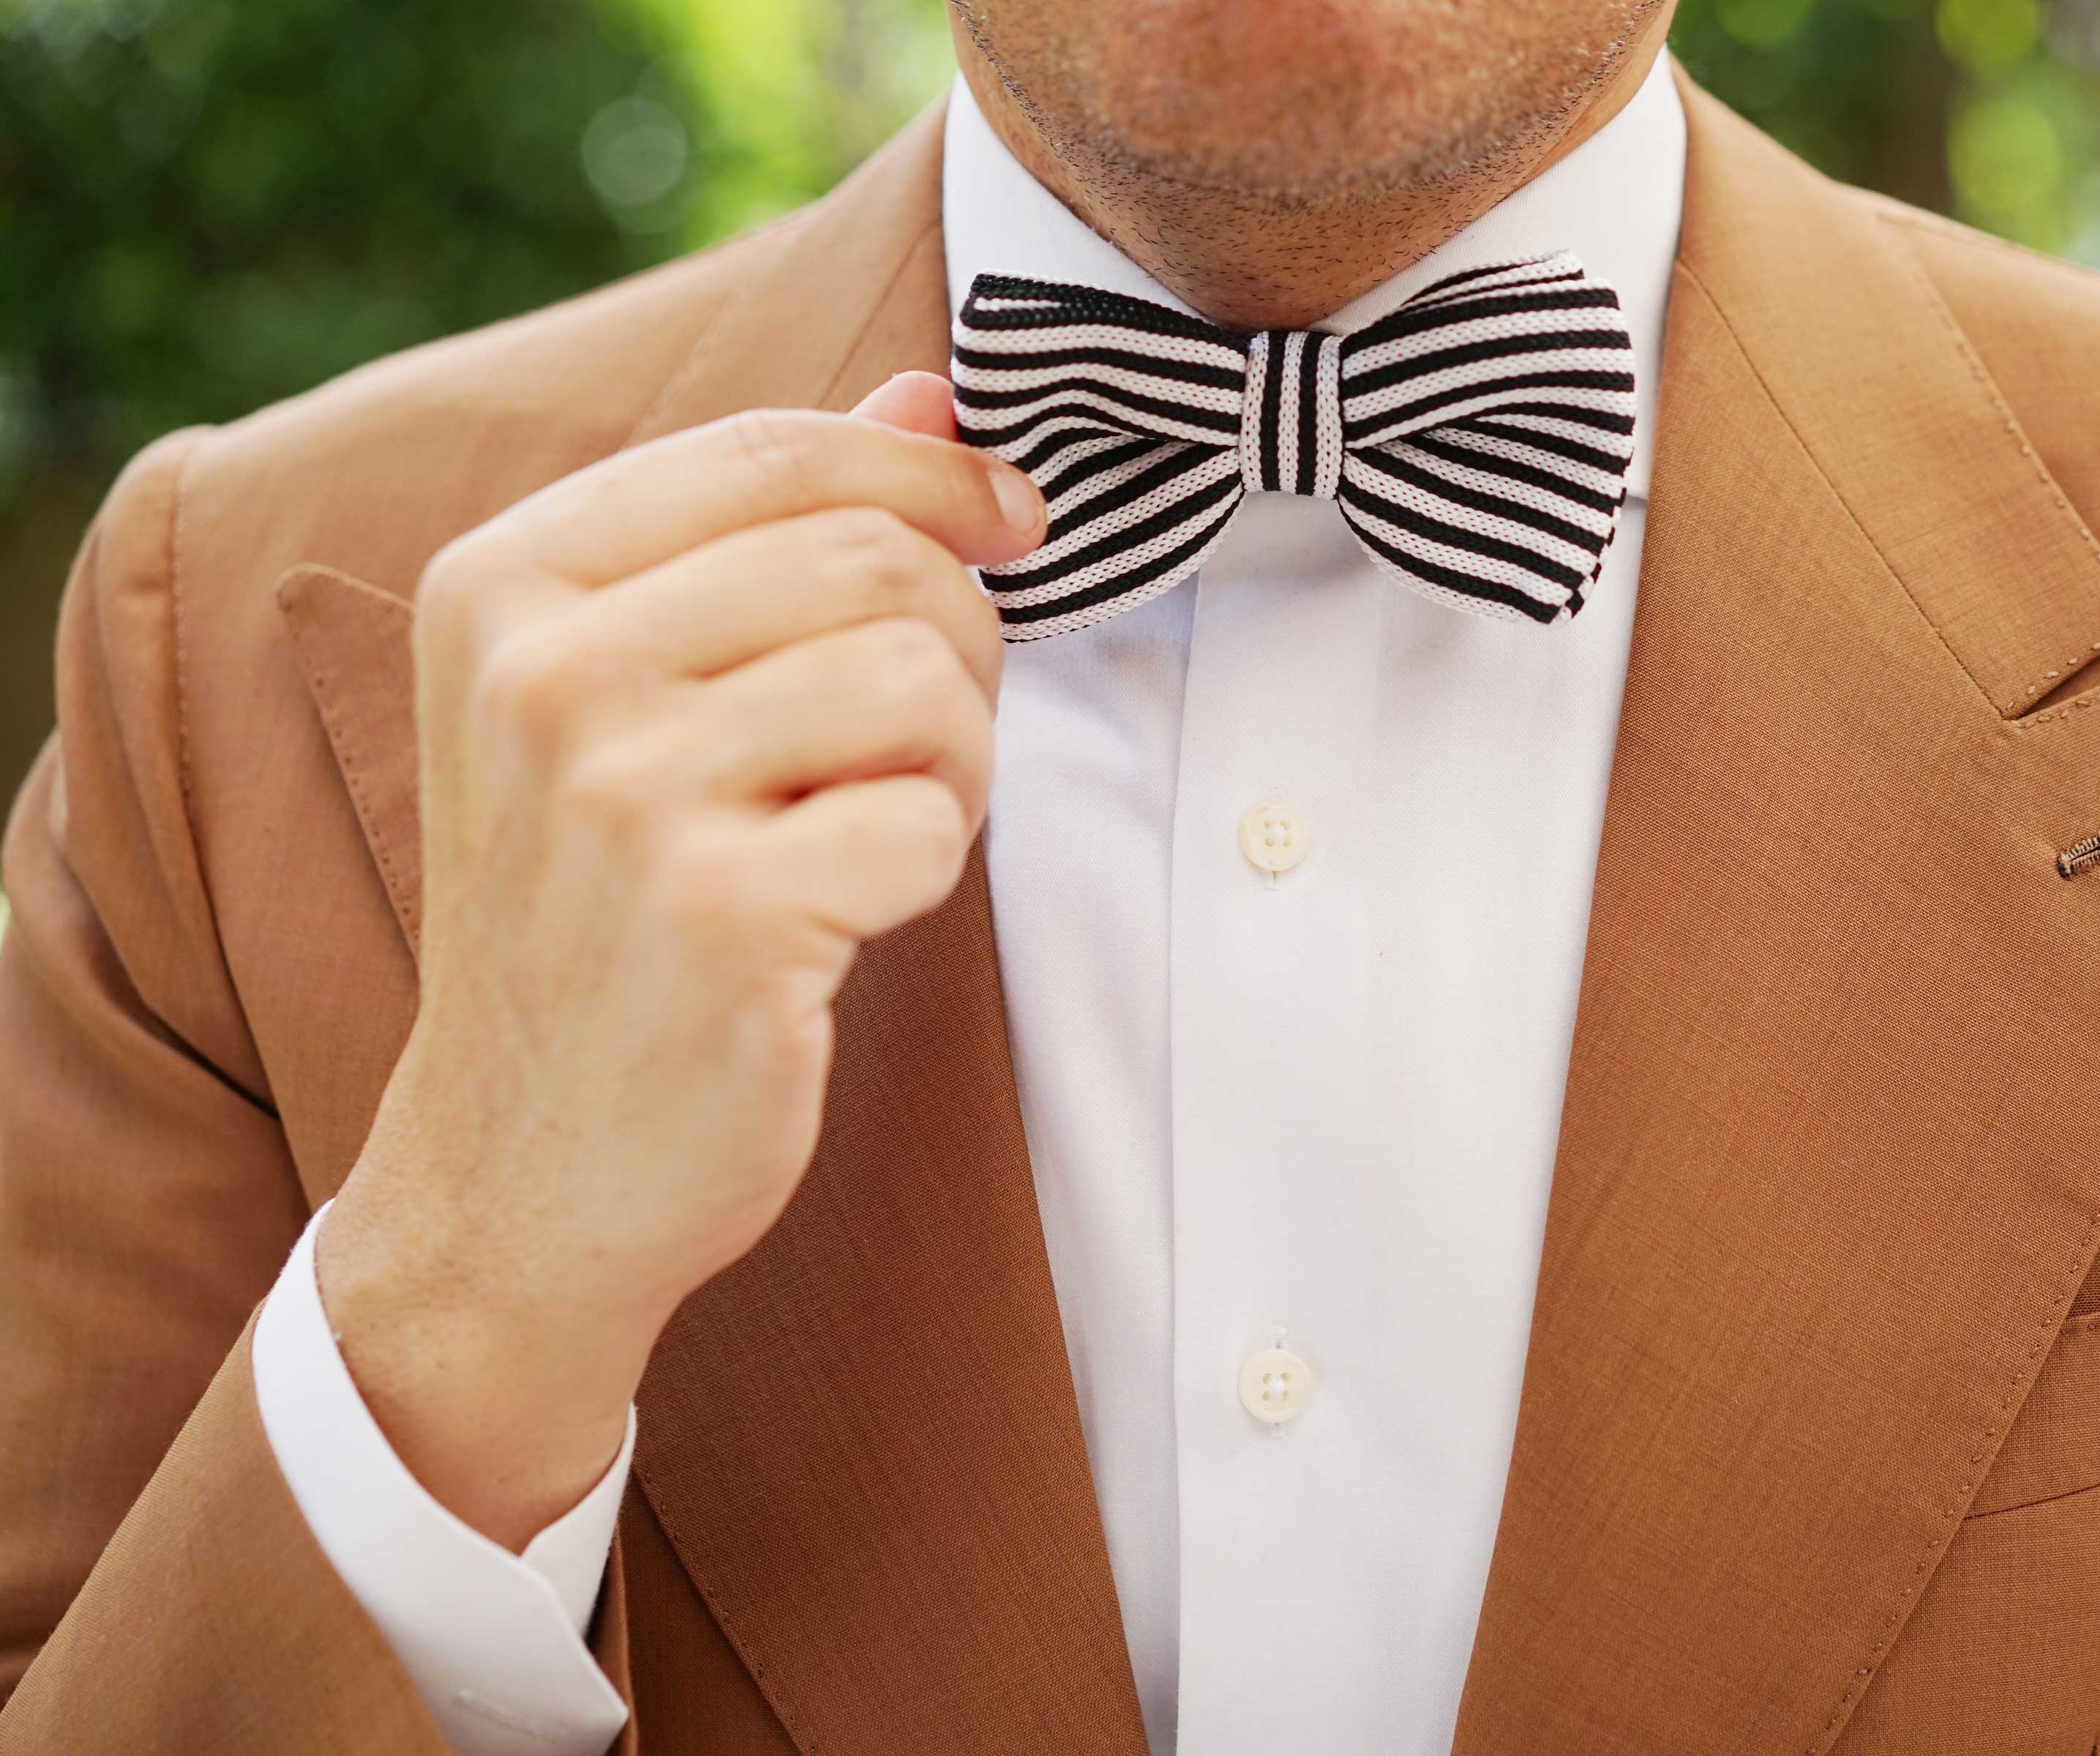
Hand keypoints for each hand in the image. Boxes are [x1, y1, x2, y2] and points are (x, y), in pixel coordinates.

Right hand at [315, 375, 1040, 1548]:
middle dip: (955, 641)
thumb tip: (931, 395)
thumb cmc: (595, 918)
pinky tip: (846, 914)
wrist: (520, 1173)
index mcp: (504, 585)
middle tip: (922, 739)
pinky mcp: (718, 920)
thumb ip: (763, 531)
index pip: (772, 449)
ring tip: (875, 826)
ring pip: (920, 680)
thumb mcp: (623, 700)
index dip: (929, 473)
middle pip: (873, 558)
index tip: (1012, 520)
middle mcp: (542, 675)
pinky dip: (928, 869)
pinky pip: (930, 826)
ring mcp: (621, 800)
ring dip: (953, 759)